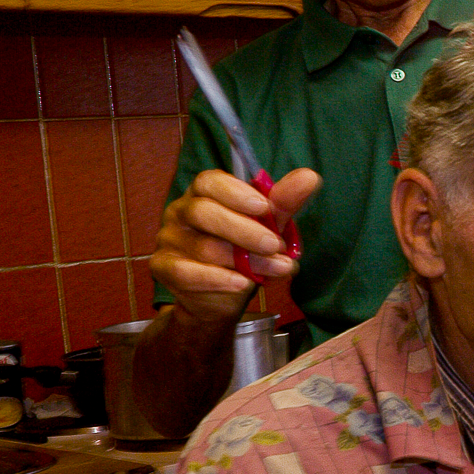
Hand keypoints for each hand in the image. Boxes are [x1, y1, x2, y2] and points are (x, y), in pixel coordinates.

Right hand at [149, 166, 319, 322]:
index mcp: (203, 194)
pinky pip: (187, 273)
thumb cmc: (244, 252)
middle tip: (275, 245)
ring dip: (247, 261)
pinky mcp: (163, 267)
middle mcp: (181, 212)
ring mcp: (169, 239)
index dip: (235, 192)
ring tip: (280, 268)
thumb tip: (310, 176)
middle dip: (244, 229)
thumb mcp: (268, 227)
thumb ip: (283, 203)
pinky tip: (242, 284)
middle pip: (203, 212)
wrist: (220, 297)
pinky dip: (218, 279)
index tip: (264, 207)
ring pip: (205, 247)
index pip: (209, 181)